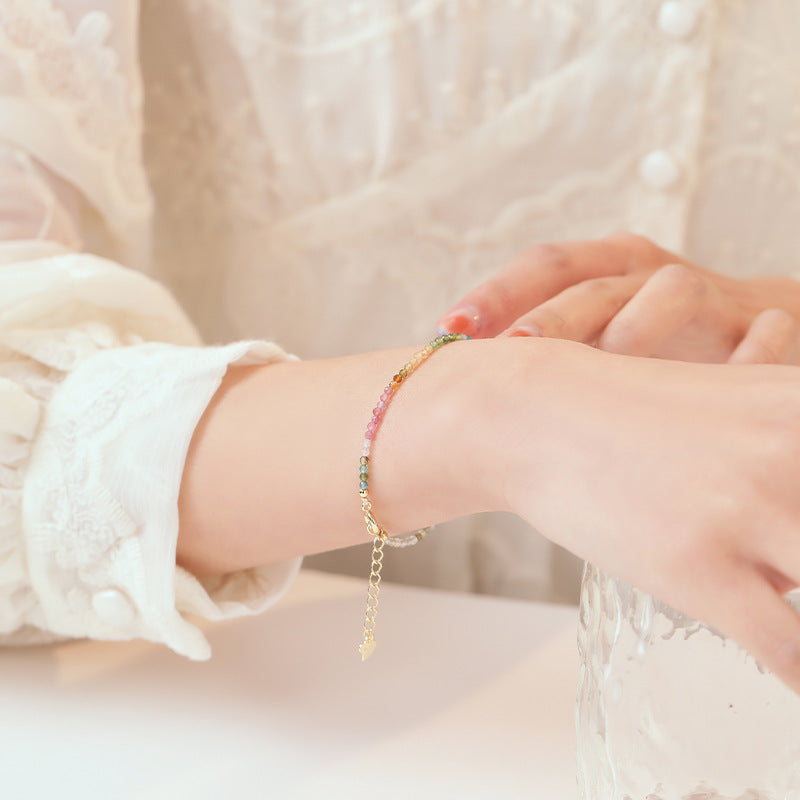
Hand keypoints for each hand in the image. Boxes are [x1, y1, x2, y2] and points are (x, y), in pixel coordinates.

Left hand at [436, 232, 799, 363]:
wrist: (748, 327)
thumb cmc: (650, 337)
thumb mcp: (593, 334)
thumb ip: (542, 349)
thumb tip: (462, 384)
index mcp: (599, 266)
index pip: (540, 267)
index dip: (496, 293)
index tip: (450, 330)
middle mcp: (643, 268)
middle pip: (589, 280)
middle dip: (548, 316)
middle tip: (511, 351)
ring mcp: (703, 289)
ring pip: (668, 293)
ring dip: (633, 329)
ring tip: (603, 366)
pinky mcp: (760, 319)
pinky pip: (757, 328)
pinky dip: (737, 352)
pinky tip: (702, 389)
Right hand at [486, 337, 799, 693]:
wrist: (535, 414)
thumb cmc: (625, 412)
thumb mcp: (729, 403)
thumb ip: (790, 442)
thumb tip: (797, 543)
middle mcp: (793, 453)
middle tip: (796, 568)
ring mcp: (745, 511)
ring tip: (788, 611)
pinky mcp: (699, 568)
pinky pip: (792, 650)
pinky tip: (794, 676)